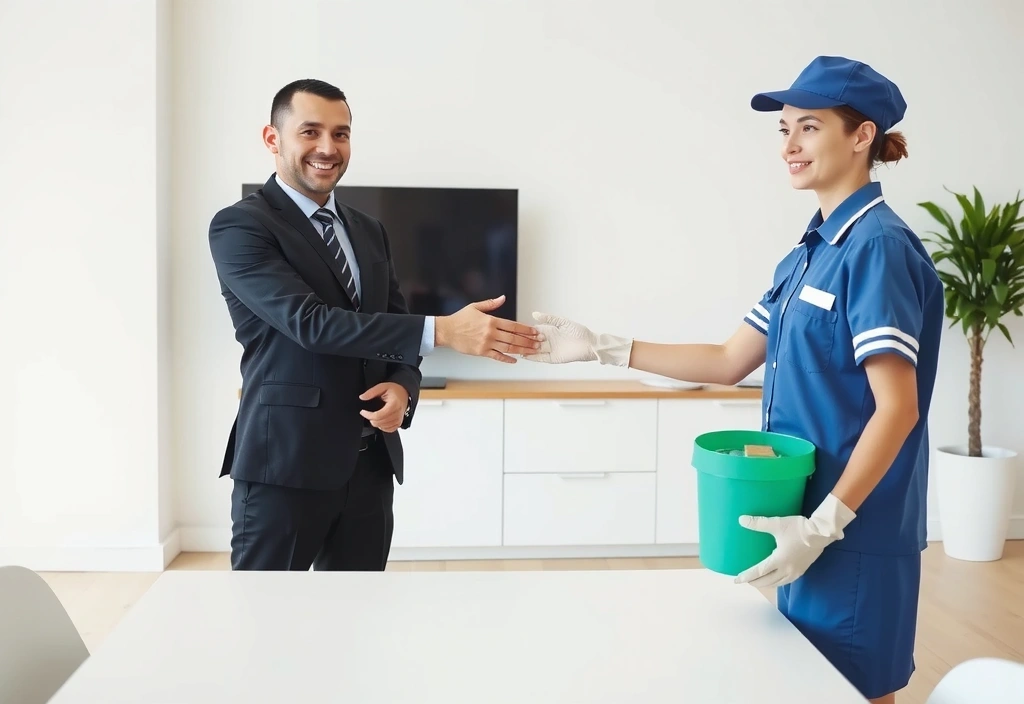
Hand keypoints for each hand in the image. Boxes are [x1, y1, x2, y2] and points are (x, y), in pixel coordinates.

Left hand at [359, 382, 408, 432]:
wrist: (404, 394)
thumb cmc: (395, 390)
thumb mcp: (382, 387)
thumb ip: (372, 392)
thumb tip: (362, 397)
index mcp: (394, 404)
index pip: (378, 415)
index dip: (368, 415)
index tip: (363, 412)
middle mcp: (397, 414)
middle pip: (380, 422)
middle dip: (371, 419)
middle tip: (367, 413)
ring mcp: (399, 420)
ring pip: (383, 427)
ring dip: (376, 422)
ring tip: (374, 415)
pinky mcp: (398, 424)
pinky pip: (388, 430)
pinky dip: (382, 427)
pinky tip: (380, 420)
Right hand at [435, 295, 542, 363]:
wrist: (447, 331)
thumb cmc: (460, 319)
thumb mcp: (475, 307)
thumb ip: (491, 304)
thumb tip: (502, 298)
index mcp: (491, 321)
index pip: (513, 325)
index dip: (526, 329)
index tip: (535, 332)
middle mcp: (491, 333)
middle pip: (514, 338)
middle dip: (528, 341)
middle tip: (539, 343)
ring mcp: (486, 344)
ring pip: (508, 348)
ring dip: (522, 350)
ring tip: (532, 351)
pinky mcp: (481, 352)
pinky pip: (497, 356)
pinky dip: (507, 359)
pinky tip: (515, 360)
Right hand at [522, 312, 632, 366]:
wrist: (589, 344)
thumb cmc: (579, 332)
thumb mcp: (563, 322)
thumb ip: (549, 319)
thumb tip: (535, 314)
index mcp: (549, 331)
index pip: (532, 330)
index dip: (524, 330)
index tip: (513, 328)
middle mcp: (547, 341)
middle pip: (531, 341)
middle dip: (522, 340)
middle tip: (510, 339)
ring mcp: (549, 350)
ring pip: (533, 350)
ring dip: (524, 349)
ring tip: (513, 348)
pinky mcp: (553, 358)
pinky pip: (540, 359)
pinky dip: (532, 357)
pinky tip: (523, 356)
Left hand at [734, 493, 855, 587]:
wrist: (821, 533)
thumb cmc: (798, 528)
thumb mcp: (777, 524)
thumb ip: (758, 523)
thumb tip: (741, 520)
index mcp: (779, 560)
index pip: (759, 572)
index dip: (747, 576)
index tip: (736, 580)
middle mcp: (787, 570)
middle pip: (767, 581)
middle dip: (755, 582)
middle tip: (745, 580)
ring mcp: (796, 571)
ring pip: (778, 583)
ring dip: (766, 584)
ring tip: (758, 582)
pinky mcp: (802, 570)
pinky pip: (787, 581)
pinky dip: (777, 582)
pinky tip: (776, 578)